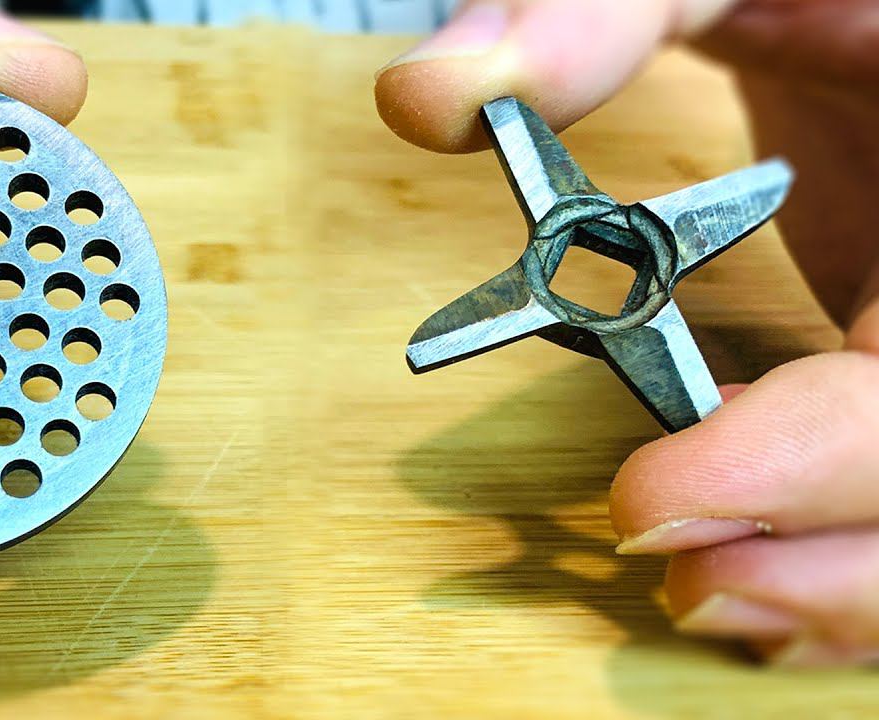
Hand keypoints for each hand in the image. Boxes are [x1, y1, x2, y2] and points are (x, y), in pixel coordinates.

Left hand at [376, 0, 878, 665]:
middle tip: (686, 583)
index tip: (655, 496)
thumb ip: (591, 16)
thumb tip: (424, 97)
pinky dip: (824, 533)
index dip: (818, 460)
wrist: (861, 3)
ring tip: (707, 593)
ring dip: (836, 580)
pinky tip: (743, 540)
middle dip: (832, 556)